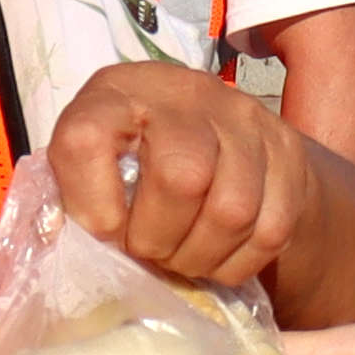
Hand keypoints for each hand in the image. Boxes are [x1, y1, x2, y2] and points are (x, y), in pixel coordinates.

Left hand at [44, 60, 312, 290]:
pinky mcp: (287, 151)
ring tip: (182, 260)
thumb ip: (71, 201)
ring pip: (232, 210)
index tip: (101, 232)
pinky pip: (270, 229)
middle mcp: (185, 94)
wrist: (219, 136)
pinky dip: (238, 262)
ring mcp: (245, 119)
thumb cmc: (131, 163)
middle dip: (158, 238)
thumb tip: (66, 249)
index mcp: (117, 92)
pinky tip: (216, 259)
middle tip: (148, 253)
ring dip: (200, 256)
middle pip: (181, 177)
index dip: (90, 200)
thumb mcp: (88, 165)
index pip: (89, 138)